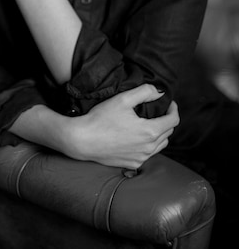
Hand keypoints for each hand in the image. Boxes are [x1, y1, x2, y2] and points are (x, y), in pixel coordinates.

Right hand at [63, 85, 179, 168]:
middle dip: (166, 120)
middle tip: (158, 110)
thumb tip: (160, 92)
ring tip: (149, 123)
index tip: (169, 103)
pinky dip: (148, 145)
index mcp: (150, 131)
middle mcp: (149, 148)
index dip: (173, 109)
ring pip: (160, 145)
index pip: (173, 120)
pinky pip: (148, 154)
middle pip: (168, 133)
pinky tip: (137, 137)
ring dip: (159, 134)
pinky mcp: (132, 164)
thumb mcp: (123, 99)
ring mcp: (141, 158)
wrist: (83, 140)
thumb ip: (144, 92)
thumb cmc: (101, 118)